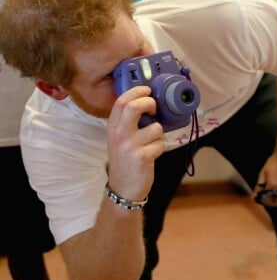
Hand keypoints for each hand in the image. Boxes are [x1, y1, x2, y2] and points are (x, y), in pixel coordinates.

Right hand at [106, 85, 164, 202]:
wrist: (123, 189)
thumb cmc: (125, 161)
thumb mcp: (118, 140)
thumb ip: (127, 123)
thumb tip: (146, 103)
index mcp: (112, 128)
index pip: (121, 102)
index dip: (136, 91)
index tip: (147, 89)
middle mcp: (119, 135)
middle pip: (134, 107)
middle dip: (150, 103)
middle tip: (155, 108)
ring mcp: (130, 146)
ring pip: (155, 127)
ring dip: (159, 134)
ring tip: (152, 143)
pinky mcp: (142, 157)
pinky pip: (160, 143)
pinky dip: (160, 147)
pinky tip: (152, 155)